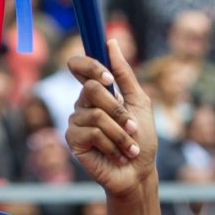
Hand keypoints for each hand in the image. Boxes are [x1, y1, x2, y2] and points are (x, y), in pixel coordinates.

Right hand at [65, 43, 156, 198]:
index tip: (109, 79)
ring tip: (130, 147)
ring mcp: (76, 121)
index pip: (79, 66)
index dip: (90, 65)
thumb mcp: (140, 102)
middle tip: (132, 127)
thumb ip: (125, 75)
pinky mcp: (73, 140)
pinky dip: (111, 144)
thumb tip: (111, 43)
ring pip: (96, 114)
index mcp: (97, 92)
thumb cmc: (142, 138)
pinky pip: (91, 132)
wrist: (139, 172)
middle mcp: (83, 103)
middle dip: (118, 110)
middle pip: (90, 89)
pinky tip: (117, 155)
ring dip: (120, 133)